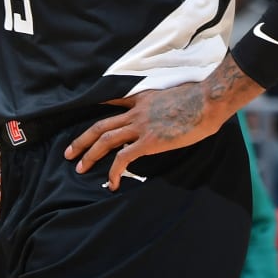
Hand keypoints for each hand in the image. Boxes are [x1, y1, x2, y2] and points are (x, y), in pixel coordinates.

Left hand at [66, 79, 239, 189]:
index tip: (87, 117)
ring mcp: (141, 126)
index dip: (99, 110)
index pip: (114, 102)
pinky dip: (114, 171)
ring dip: (89, 154)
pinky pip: (123, 157)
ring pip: (105, 139)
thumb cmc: (201, 97)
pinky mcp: (149, 141)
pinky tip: (112, 182)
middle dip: (82, 140)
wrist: (208, 100)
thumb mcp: (178, 95)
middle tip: (69, 152)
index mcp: (143, 99)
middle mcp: (137, 111)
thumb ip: (169, 104)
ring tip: (79, 168)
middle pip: (101, 125)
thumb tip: (177, 111)